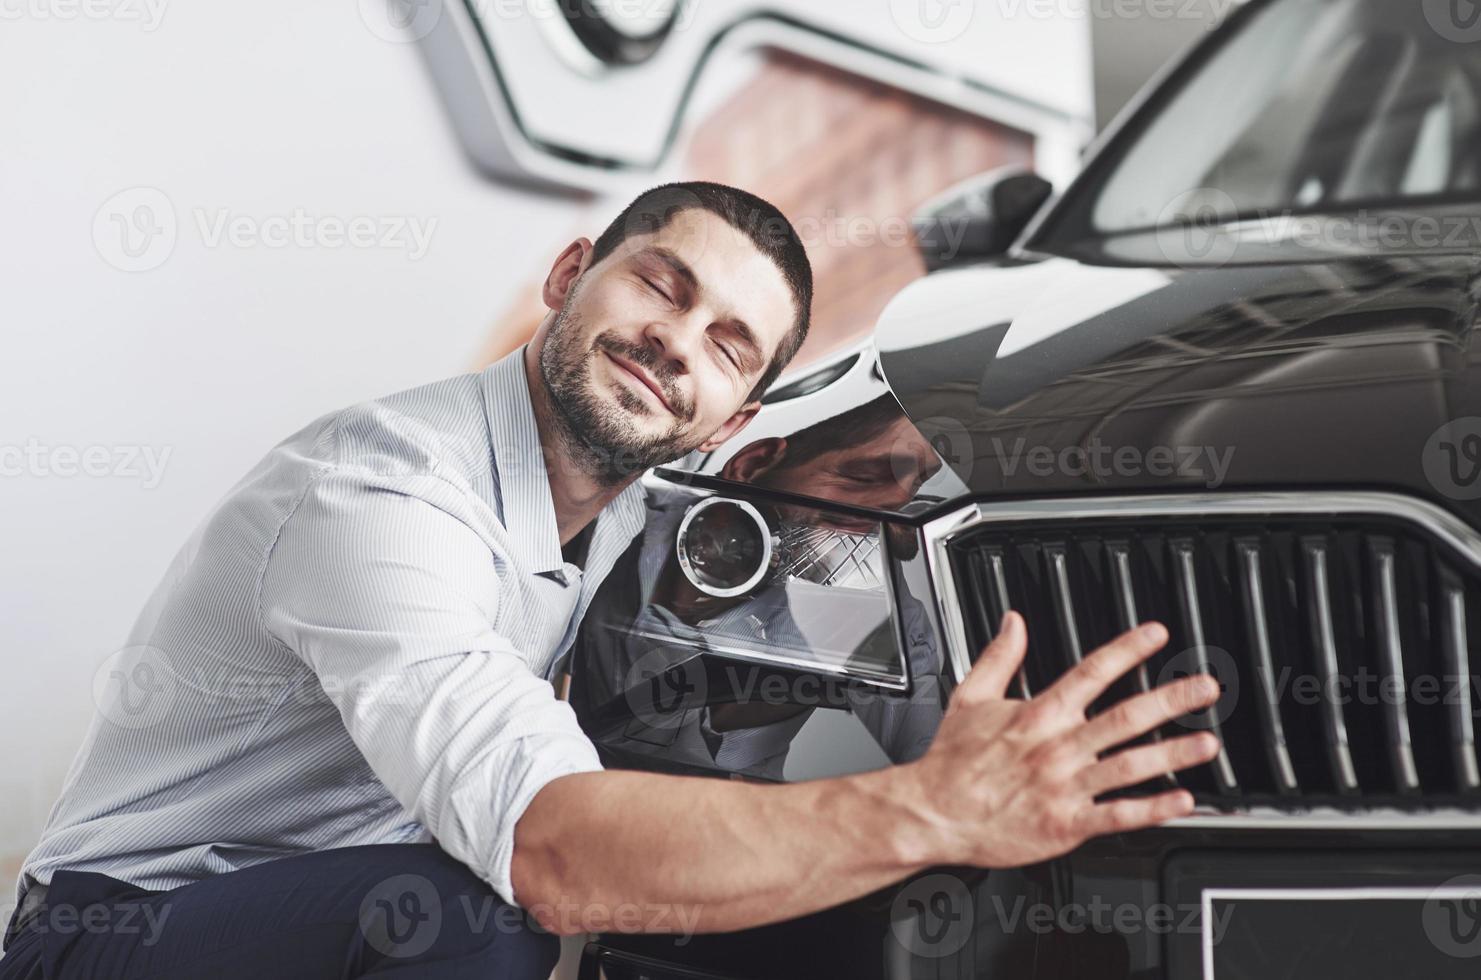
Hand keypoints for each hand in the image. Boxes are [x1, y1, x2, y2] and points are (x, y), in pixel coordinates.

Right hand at [904, 612, 1220, 868]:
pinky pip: (1117, 815)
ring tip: (1208, 744)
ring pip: (1129, 765)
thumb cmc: (951, 762)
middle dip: (1170, 699)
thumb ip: (999, 656)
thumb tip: (1013, 622)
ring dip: (1173, 754)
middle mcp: (1058, 747)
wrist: (933, 811)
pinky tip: (1182, 802)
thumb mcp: (970, 697)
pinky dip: (1152, 810)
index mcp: (1038, 714)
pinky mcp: (1066, 824)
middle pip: (1125, 717)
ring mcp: (1064, 786)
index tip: (1157, 635)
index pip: (1091, 672)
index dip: (1127, 650)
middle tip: (1205, 687)